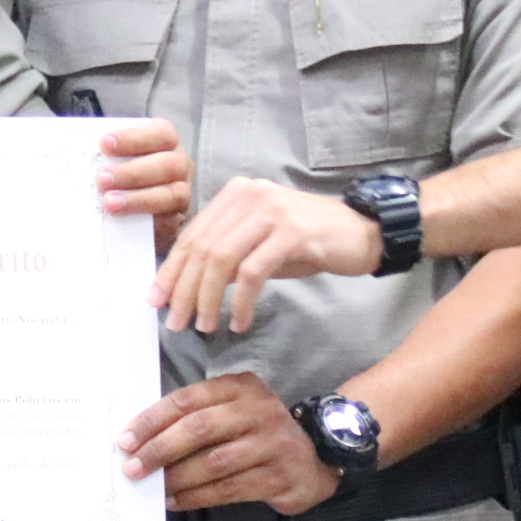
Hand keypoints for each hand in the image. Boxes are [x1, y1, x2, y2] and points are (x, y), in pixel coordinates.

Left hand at [92, 119, 192, 254]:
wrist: (141, 211)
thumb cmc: (124, 173)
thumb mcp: (119, 158)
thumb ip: (108, 155)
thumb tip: (80, 154)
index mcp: (165, 140)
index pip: (160, 134)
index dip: (133, 138)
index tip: (104, 144)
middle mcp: (179, 163)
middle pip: (167, 165)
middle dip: (132, 172)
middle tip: (101, 179)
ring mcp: (183, 191)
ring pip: (171, 194)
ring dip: (138, 198)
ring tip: (109, 203)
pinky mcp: (177, 218)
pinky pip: (168, 220)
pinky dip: (145, 219)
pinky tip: (123, 220)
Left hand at [119, 372, 342, 515]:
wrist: (317, 455)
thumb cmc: (260, 432)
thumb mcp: (235, 409)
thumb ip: (198, 416)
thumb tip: (143, 440)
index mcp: (240, 388)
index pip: (187, 399)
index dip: (152, 420)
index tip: (125, 440)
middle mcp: (257, 411)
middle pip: (199, 428)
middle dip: (159, 449)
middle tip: (133, 467)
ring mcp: (271, 443)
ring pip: (213, 462)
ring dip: (177, 478)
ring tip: (154, 488)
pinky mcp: (278, 475)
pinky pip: (229, 489)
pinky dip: (197, 497)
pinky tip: (176, 501)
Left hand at [151, 178, 381, 334]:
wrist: (363, 232)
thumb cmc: (308, 242)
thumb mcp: (259, 244)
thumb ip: (226, 256)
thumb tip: (186, 286)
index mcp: (235, 194)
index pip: (192, 234)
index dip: (172, 270)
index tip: (157, 300)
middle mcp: (250, 194)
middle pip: (202, 248)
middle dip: (185, 290)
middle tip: (177, 323)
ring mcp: (271, 210)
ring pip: (222, 260)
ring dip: (209, 299)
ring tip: (206, 326)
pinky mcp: (292, 231)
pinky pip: (254, 272)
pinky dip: (242, 302)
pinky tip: (240, 322)